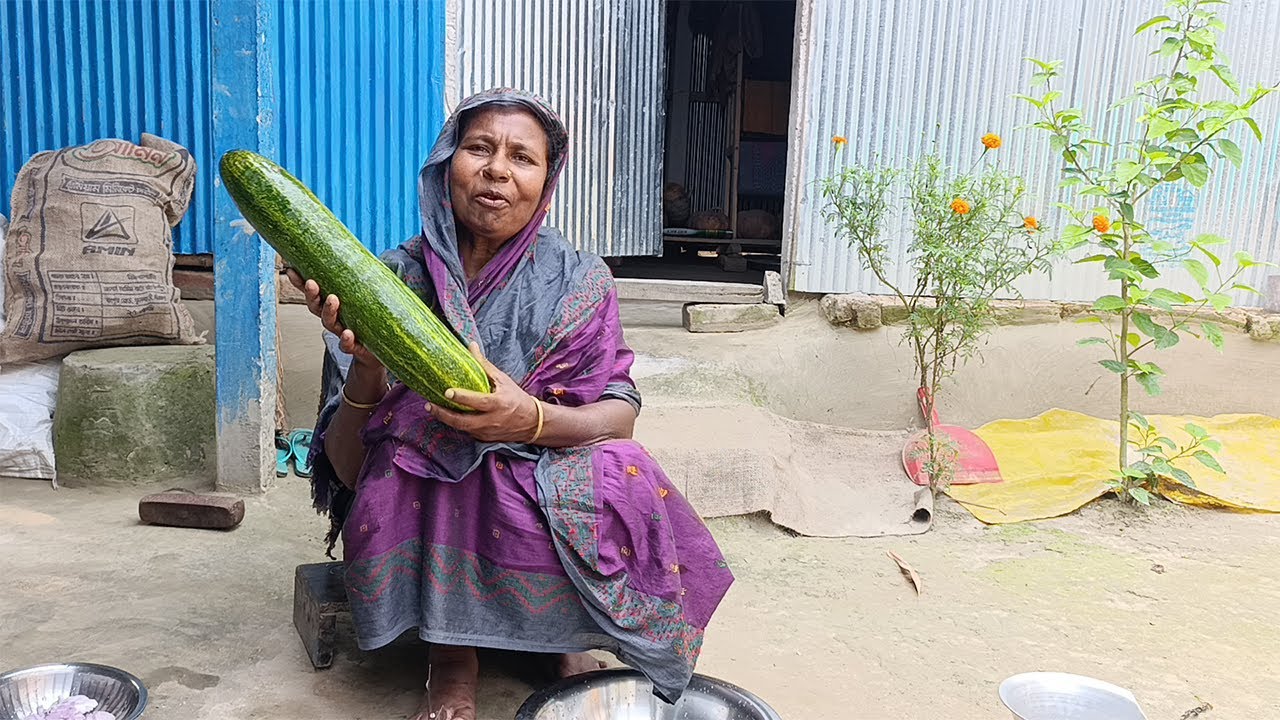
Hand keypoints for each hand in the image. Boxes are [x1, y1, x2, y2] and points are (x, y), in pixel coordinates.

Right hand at [286, 269, 384, 395]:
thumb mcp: (366, 297)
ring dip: (329, 311)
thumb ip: (365, 280)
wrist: (378, 352)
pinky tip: (348, 333)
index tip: (292, 270)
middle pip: (315, 306)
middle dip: (312, 294)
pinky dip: (347, 340)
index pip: (313, 292)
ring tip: (333, 299)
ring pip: (329, 323)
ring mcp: (342, 332)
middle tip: (312, 283)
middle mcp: (333, 318)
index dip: (300, 283)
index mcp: (332, 305)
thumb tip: (367, 256)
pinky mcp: (354, 346)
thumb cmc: (369, 320)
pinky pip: (347, 345)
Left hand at [428, 343, 539, 443]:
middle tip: (429, 404)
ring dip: (446, 419)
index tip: (447, 391)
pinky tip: (446, 415)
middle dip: (444, 414)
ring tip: (432, 408)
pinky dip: (456, 424)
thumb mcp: (502, 380)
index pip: (477, 402)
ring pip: (462, 428)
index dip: (461, 397)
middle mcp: (492, 420)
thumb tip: (471, 346)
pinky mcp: (485, 439)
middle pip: (463, 421)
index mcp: (498, 404)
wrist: (531, 423)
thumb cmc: (516, 398)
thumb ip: (484, 365)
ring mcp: (487, 432)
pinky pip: (467, 432)